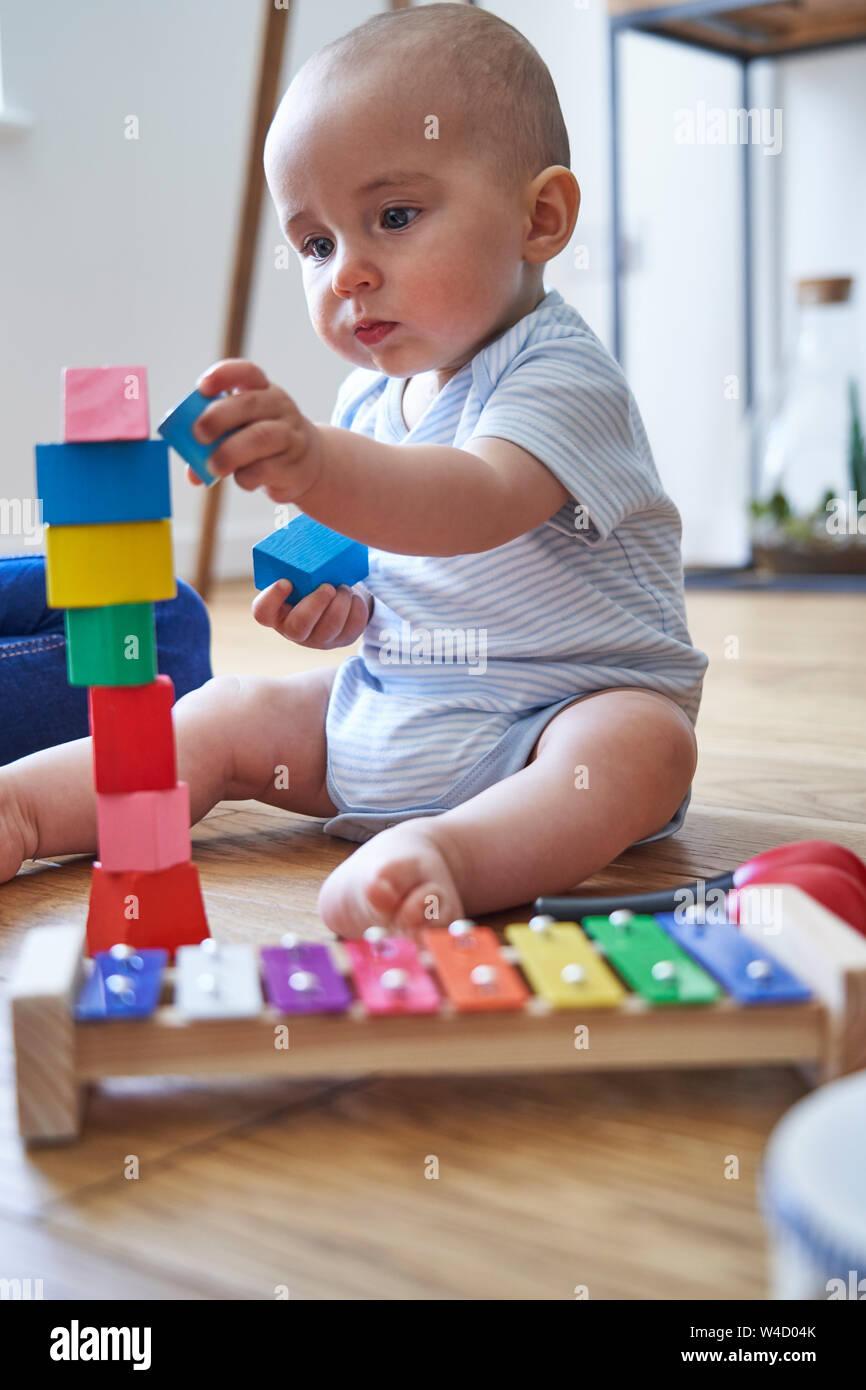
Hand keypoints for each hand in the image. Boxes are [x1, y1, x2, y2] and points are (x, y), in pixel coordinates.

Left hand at [189, 359, 322, 503]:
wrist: (309, 464)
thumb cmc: (263, 443)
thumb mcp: (242, 430)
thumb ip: (214, 443)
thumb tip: (192, 473)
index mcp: (262, 390)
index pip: (247, 372)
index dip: (224, 376)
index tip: (202, 387)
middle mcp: (279, 407)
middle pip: (249, 404)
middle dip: (218, 418)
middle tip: (198, 434)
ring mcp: (290, 435)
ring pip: (260, 437)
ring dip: (230, 452)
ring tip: (213, 467)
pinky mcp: (294, 466)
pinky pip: (265, 469)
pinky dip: (246, 477)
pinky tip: (242, 478)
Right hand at [252, 578, 371, 649]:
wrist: (337, 598)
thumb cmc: (312, 581)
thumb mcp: (300, 576)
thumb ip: (297, 567)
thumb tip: (310, 539)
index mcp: (276, 611)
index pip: (263, 613)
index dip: (272, 599)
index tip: (286, 581)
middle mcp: (294, 630)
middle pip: (298, 626)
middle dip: (315, 605)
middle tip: (328, 587)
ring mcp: (319, 638)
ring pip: (329, 629)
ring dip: (340, 605)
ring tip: (344, 588)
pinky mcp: (342, 639)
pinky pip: (351, 630)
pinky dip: (356, 610)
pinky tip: (354, 597)